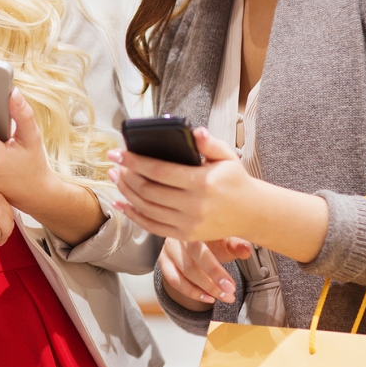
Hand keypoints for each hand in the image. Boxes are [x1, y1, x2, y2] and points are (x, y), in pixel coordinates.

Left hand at [108, 126, 254, 242]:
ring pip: (146, 208)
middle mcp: (193, 205)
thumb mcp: (227, 157)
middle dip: (126, 176)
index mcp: (202, 182)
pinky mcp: (185, 235)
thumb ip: (209, 143)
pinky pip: (152, 227)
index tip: (118, 152)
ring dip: (126, 192)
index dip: (134, 162)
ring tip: (116, 178)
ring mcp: (188, 223)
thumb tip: (194, 131)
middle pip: (148, 190)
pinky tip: (121, 204)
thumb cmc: (235, 180)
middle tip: (114, 164)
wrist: (251, 213)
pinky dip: (133, 216)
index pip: (159, 171)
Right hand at [157, 237, 251, 311]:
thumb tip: (246, 250)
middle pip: (189, 265)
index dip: (215, 271)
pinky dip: (190, 292)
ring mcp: (168, 248)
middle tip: (229, 295)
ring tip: (222, 297)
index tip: (230, 286)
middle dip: (211, 284)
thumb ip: (236, 244)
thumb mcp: (226, 238)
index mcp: (194, 227)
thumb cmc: (214, 237)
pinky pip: (173, 280)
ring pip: (181, 275)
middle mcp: (177, 236)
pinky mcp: (163, 259)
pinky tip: (207, 298)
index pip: (201, 252)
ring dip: (202, 291)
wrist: (198, 235)